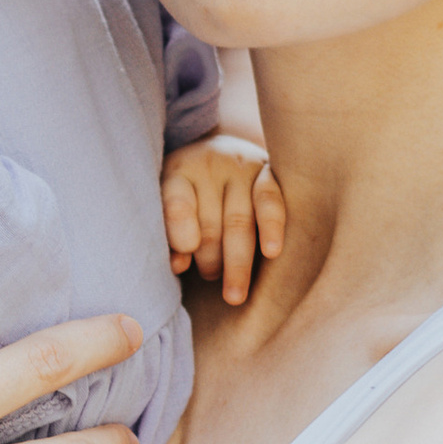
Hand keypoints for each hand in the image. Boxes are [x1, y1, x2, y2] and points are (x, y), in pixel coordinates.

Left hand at [162, 133, 286, 305]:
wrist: (224, 148)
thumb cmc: (193, 189)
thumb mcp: (171, 201)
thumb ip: (171, 234)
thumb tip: (178, 266)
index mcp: (179, 171)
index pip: (177, 202)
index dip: (179, 232)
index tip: (181, 265)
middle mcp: (210, 165)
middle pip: (210, 223)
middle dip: (210, 260)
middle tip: (210, 278)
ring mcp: (241, 167)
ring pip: (239, 222)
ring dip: (238, 263)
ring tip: (234, 295)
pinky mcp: (268, 171)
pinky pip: (270, 200)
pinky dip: (271, 227)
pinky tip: (272, 252)